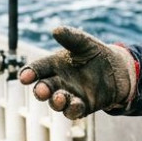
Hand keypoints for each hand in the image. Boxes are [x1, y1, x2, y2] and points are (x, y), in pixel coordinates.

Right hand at [17, 26, 134, 119]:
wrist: (117, 70)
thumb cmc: (95, 54)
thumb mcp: (85, 43)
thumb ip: (71, 38)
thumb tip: (55, 30)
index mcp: (55, 65)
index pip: (39, 69)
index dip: (30, 72)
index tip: (24, 77)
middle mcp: (59, 81)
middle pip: (44, 88)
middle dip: (41, 90)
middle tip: (42, 90)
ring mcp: (70, 95)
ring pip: (57, 102)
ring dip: (56, 102)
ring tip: (60, 98)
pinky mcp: (83, 106)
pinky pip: (74, 111)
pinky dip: (73, 109)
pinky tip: (76, 104)